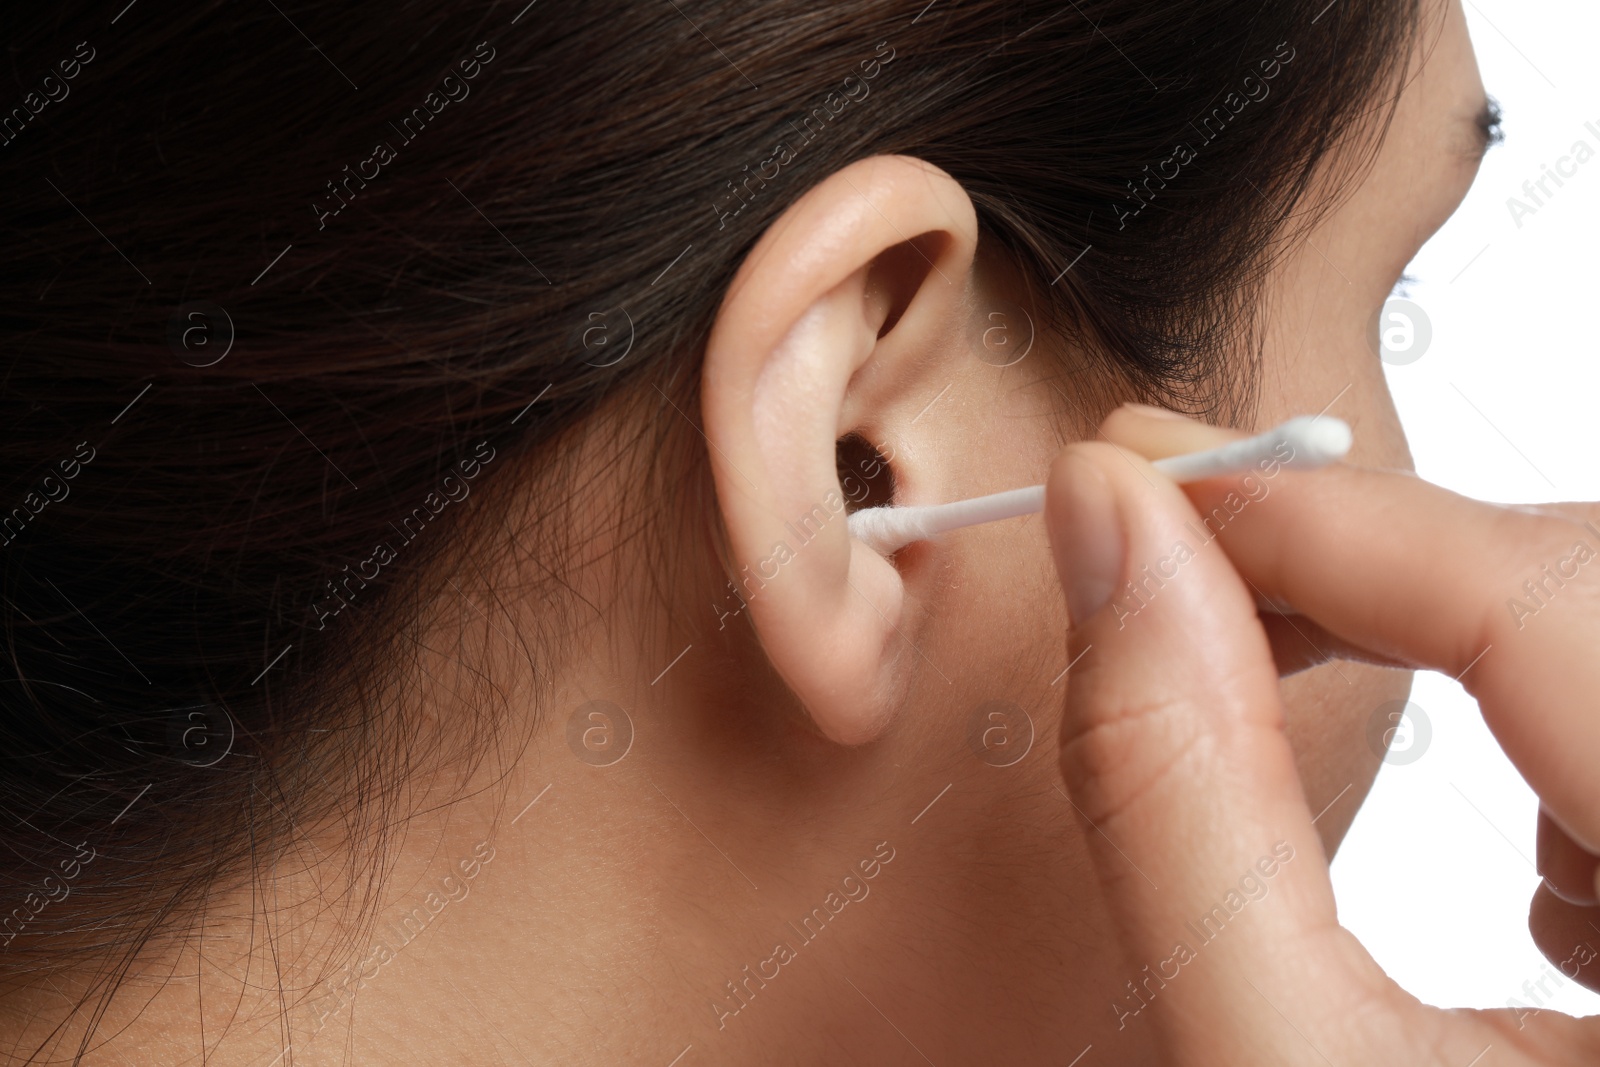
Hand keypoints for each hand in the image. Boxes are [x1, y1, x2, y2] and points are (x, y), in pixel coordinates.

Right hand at [1044, 403, 1599, 1064]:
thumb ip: (1182, 803)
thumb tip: (1108, 546)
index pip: (1550, 601)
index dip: (1321, 520)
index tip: (1141, 486)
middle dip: (1376, 566)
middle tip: (1183, 565)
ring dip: (1469, 643)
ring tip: (1320, 715)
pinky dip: (1570, 735)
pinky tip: (1538, 882)